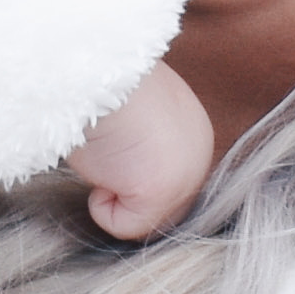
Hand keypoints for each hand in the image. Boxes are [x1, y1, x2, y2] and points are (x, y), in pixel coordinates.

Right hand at [65, 61, 214, 242]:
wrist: (94, 69)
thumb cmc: (98, 82)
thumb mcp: (129, 113)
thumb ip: (141, 144)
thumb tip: (121, 174)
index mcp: (194, 130)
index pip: (170, 179)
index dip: (133, 177)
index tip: (113, 149)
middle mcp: (200, 153)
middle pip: (164, 208)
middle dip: (128, 194)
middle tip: (107, 155)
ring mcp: (187, 176)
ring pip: (144, 221)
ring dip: (114, 197)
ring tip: (105, 155)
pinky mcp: (162, 193)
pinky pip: (122, 225)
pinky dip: (100, 205)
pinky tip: (102, 166)